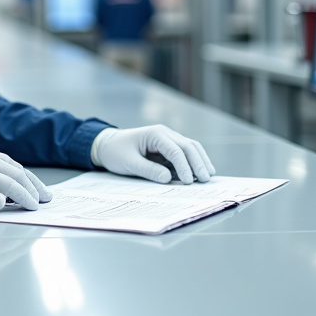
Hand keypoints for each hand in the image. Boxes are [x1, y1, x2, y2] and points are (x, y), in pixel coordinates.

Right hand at [0, 147, 52, 217]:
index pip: (13, 165)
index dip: (28, 178)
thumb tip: (6, 193)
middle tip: (45, 198)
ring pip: (14, 185)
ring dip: (27, 197)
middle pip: (19, 173)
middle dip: (35, 187)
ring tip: (33, 206)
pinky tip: (1, 209)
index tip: (38, 188)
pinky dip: (2, 205)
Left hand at [92, 125, 214, 183]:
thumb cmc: (116, 152)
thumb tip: (168, 178)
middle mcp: (165, 134)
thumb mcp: (128, 163)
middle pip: (188, 146)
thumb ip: (148, 170)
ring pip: (190, 148)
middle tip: (205, 180)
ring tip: (207, 176)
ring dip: (200, 161)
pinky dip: (193, 162)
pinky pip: (184, 154)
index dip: (184, 166)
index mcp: (155, 134)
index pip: (175, 150)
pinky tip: (199, 173)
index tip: (189, 181)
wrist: (107, 145)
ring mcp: (168, 139)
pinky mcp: (168, 147)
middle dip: (198, 163)